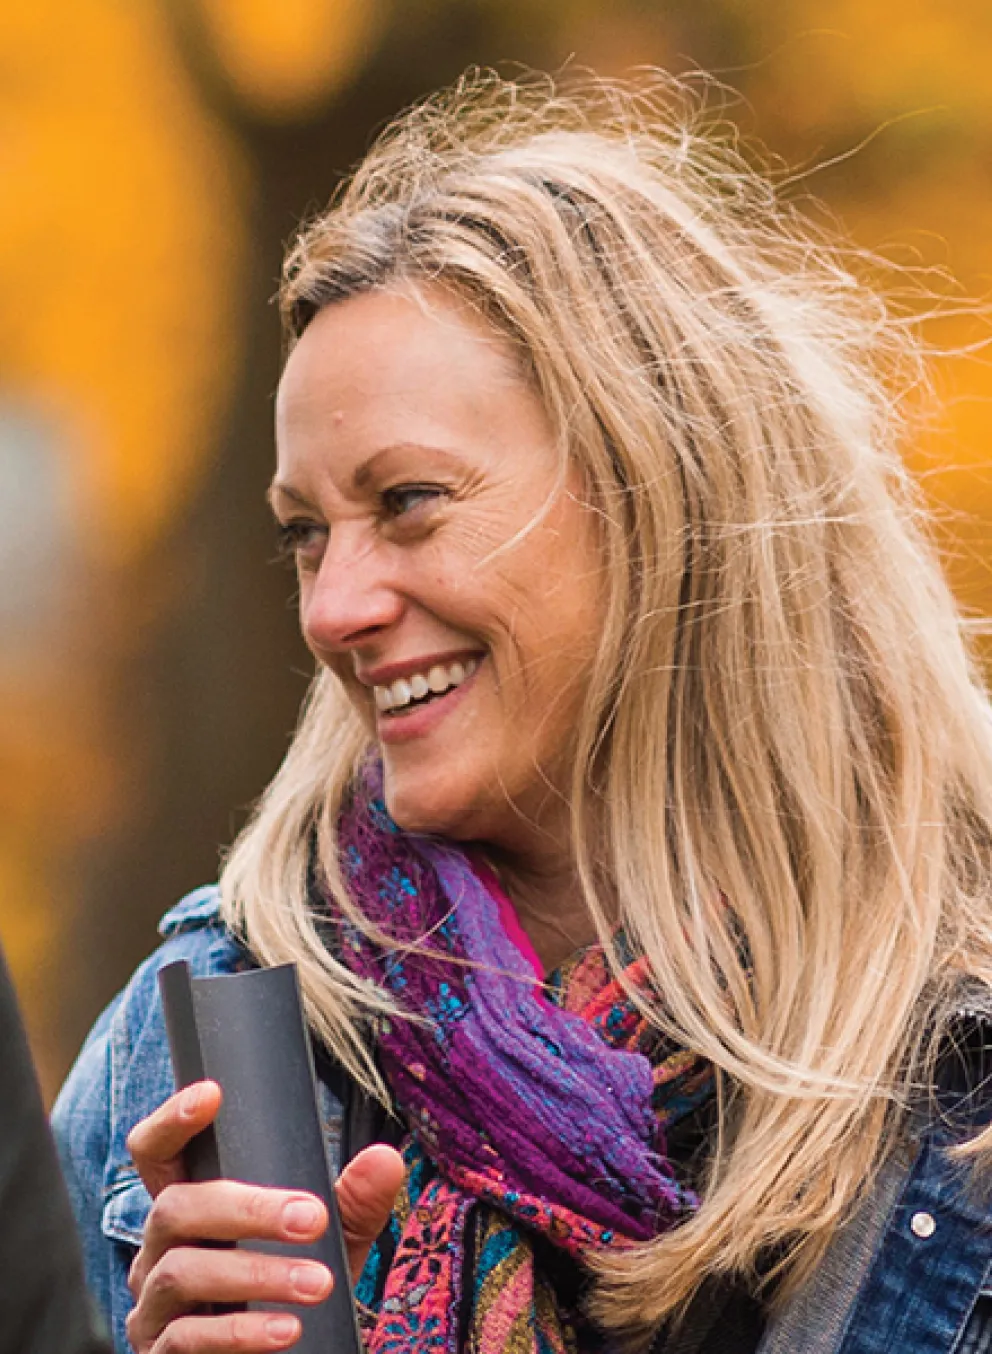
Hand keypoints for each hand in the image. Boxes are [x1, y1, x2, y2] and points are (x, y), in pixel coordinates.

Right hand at [124, 1081, 404, 1352]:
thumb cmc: (292, 1289)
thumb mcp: (331, 1242)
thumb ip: (354, 1202)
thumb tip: (385, 1159)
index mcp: (192, 1205)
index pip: (158, 1152)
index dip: (173, 1120)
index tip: (213, 1093)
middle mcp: (160, 1248)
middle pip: (175, 1207)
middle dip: (247, 1208)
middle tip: (312, 1218)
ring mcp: (155, 1304)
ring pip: (183, 1271)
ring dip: (256, 1274)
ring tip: (318, 1285)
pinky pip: (186, 1340)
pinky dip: (240, 1334)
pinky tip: (286, 1332)